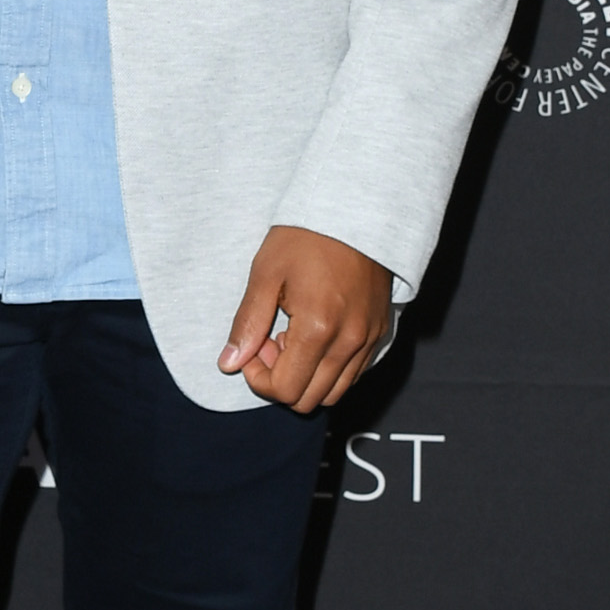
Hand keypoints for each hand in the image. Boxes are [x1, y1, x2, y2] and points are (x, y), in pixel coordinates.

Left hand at [218, 225, 393, 412]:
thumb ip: (248, 323)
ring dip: (307, 377)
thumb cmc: (305, 236)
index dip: (259, 378)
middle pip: (309, 399)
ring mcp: (369, 340)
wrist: (354, 210)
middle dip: (281, 380)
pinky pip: (354, 373)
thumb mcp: (265, 273)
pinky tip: (316, 334)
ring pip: (335, 392)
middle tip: (269, 341)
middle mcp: (350, 343)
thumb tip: (228, 363)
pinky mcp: (380, 332)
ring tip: (292, 336)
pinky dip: (330, 368)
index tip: (253, 347)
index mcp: (318, 329)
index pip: (285, 390)